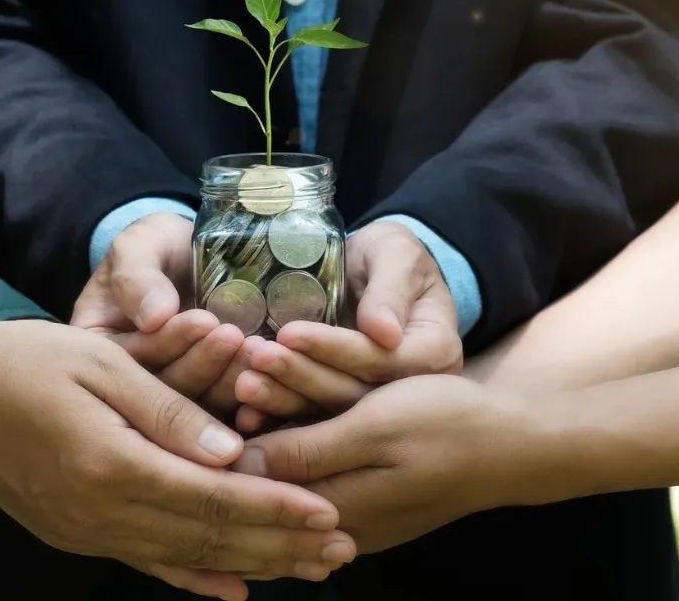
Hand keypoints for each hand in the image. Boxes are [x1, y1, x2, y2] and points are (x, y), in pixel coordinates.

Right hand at [0, 317, 356, 599]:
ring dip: (252, 563)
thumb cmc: (28, 361)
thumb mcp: (102, 363)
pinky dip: (194, 576)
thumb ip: (168, 409)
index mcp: (111, 464)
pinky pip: (146, 561)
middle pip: (208, 538)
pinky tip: (234, 589)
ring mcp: (85, 531)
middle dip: (281, 544)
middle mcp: (100, 512)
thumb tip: (231, 453)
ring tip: (309, 567)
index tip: (329, 512)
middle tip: (343, 548)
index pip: (212, 496)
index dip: (275, 506)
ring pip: (184, 557)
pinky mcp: (76, 533)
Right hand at [72, 212, 251, 411]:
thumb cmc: (156, 246)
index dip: (168, 342)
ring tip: (257, 349)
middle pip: (163, 392)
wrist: (190, 255)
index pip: (130, 360)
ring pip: (198, 407)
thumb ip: (137, 277)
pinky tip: (273, 381)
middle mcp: (130, 388)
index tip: (204, 319)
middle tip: (236, 336)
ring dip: (230, 380)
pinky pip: (227, 412)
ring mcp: (171, 401)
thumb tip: (155, 316)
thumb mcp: (137, 247)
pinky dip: (250, 402)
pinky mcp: (207, 404)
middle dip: (203, 364)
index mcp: (101, 356)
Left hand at [233, 376, 554, 554]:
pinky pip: (318, 465)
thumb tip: (238, 466)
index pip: (259, 489)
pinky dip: (297, 433)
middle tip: (218, 383)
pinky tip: (275, 404)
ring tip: (244, 379)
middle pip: (271, 481)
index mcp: (337, 513)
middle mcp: (338, 523)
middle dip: (240, 432)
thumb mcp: (374, 429)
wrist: (515, 442)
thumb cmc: (448, 426)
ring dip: (267, 424)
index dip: (226, 443)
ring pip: (293, 469)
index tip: (206, 393)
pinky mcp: (365, 492)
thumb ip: (307, 451)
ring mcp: (352, 512)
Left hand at [235, 222, 463, 430]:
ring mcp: (383, 408)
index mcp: (435, 353)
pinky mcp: (352, 414)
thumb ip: (390, 290)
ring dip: (284, 400)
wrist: (384, 272)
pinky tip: (247, 416)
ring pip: (331, 412)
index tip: (290, 332)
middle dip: (301, 376)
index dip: (334, 348)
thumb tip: (384, 331)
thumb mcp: (396, 256)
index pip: (380, 359)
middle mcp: (412, 390)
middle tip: (256, 358)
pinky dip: (280, 419)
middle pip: (354, 393)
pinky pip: (315, 421)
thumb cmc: (391, 256)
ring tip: (244, 384)